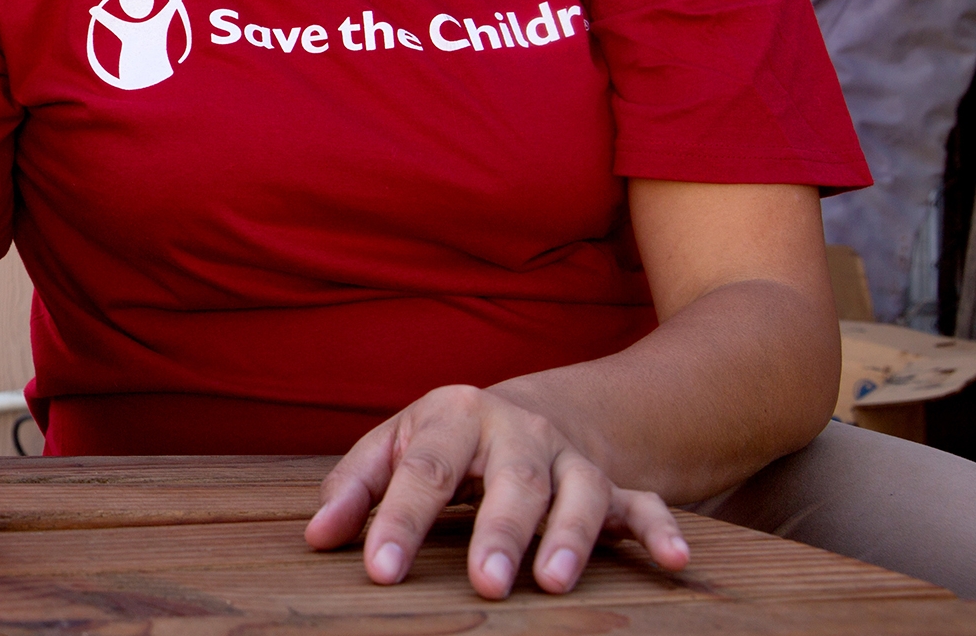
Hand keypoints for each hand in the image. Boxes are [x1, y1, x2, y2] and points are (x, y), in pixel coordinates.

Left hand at [304, 384, 689, 597]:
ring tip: (553, 582)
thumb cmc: (440, 441)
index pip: (422, 470)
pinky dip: (662, 531)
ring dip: (569, 536)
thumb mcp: (392, 447)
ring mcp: (569, 457)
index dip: (399, 521)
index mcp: (452, 416)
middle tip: (486, 582)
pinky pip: (645, 504)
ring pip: (579, 492)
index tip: (379, 569)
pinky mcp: (611, 484)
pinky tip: (677, 563)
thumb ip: (354, 488)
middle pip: (510, 480)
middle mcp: (516, 432)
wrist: (519, 411)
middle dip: (499, 530)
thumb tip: (317, 537)